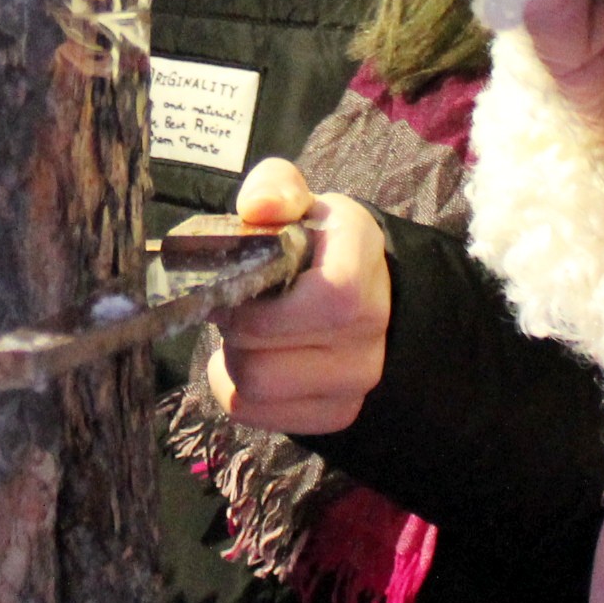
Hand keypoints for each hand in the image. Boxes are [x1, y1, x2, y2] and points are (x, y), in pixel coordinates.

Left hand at [205, 158, 390, 437]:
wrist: (363, 289)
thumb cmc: (317, 244)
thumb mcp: (300, 203)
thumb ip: (275, 188)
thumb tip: (258, 208)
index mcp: (360, 264)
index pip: (325, 299)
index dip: (259, 299)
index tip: (240, 280)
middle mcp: (370, 328)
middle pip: (262, 353)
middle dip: (233, 326)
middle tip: (236, 305)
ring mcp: (357, 379)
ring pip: (255, 387)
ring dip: (233, 358)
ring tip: (247, 333)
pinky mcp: (335, 414)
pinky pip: (254, 413)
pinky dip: (237, 390)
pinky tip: (255, 360)